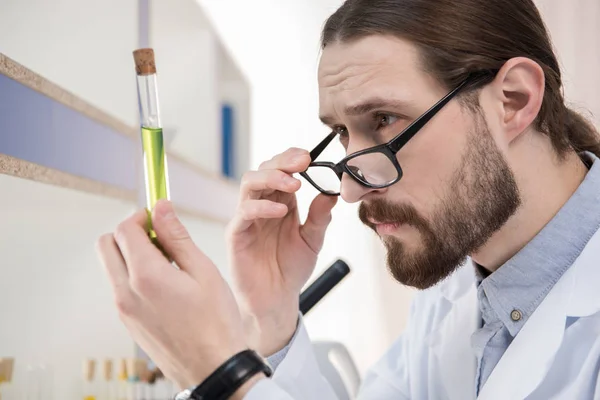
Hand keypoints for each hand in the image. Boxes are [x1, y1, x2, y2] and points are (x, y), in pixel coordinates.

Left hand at [96, 200, 256, 393]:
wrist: (213, 368)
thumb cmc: (216, 323)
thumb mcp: (203, 271)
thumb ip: (178, 237)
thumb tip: (162, 208)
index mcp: (146, 277)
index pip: (126, 230)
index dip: (142, 217)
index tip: (159, 217)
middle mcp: (126, 293)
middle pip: (107, 245)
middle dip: (129, 233)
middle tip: (159, 237)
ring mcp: (124, 310)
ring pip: (112, 266)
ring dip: (132, 254)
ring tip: (168, 263)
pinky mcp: (128, 322)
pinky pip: (120, 287)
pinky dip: (134, 275)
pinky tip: (166, 284)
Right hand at [227, 148, 337, 355]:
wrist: (276, 299)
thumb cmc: (290, 268)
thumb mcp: (313, 240)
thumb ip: (320, 217)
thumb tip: (332, 193)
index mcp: (281, 201)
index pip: (281, 170)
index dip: (292, 159)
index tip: (310, 156)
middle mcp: (262, 205)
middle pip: (263, 170)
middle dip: (282, 162)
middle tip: (303, 162)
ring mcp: (247, 218)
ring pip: (249, 184)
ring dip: (271, 178)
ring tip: (293, 184)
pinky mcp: (237, 234)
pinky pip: (244, 213)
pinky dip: (261, 207)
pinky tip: (281, 210)